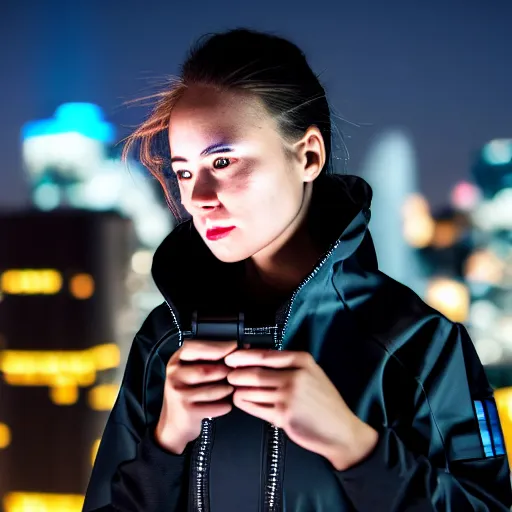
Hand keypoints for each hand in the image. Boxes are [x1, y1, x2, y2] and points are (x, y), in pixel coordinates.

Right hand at [155, 340, 237, 454]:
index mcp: (176, 361)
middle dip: (225, 370)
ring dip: (227, 389)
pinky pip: (215, 406)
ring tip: (231, 388)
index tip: (235, 345)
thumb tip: (238, 347)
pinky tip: (226, 404)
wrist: (174, 425)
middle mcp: (174, 375)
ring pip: (212, 389)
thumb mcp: (190, 371)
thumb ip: (208, 358)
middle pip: (205, 369)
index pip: (194, 347)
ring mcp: (178, 394)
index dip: (216, 346)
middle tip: (237, 371)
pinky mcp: (187, 411)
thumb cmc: (188, 393)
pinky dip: (225, 405)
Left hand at [224, 349, 377, 470]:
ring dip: (238, 389)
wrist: (341, 431)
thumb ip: (287, 364)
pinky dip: (244, 403)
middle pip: (254, 373)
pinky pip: (255, 407)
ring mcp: (288, 397)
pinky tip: (240, 400)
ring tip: (233, 388)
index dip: (243, 356)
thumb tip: (255, 355)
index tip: (230, 357)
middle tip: (227, 374)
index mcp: (302, 361)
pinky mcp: (283, 416)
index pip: (264, 355)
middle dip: (236, 374)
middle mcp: (295, 376)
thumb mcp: (312, 373)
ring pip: (251, 390)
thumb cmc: (324, 401)